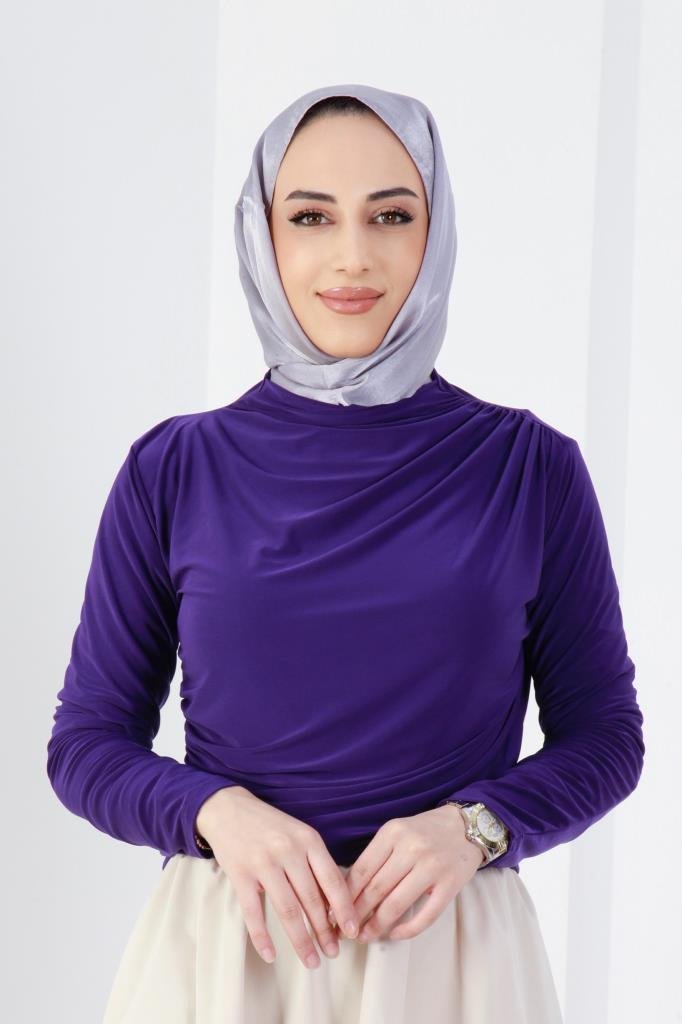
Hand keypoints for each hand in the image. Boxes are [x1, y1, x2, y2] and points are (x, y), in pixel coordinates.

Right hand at [195, 787, 359, 967]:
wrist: (229, 809)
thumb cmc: (271, 827)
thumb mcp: (299, 835)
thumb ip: (316, 865)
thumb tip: (335, 906)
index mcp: (308, 840)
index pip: (333, 880)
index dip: (344, 909)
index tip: (352, 932)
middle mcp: (288, 850)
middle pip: (311, 900)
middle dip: (324, 932)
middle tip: (333, 953)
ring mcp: (263, 862)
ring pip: (287, 910)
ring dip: (301, 940)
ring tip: (311, 961)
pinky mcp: (240, 874)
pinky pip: (253, 912)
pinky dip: (262, 937)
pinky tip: (270, 955)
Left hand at [329, 805, 483, 942]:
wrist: (467, 827)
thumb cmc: (425, 832)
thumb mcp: (397, 833)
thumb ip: (376, 857)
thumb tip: (347, 891)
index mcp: (393, 833)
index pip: (361, 870)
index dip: (345, 896)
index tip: (334, 912)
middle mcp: (411, 848)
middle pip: (376, 889)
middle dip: (357, 914)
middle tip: (345, 931)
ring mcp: (432, 867)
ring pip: (396, 904)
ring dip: (377, 925)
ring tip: (366, 936)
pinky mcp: (450, 885)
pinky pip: (426, 915)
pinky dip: (407, 929)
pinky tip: (395, 934)